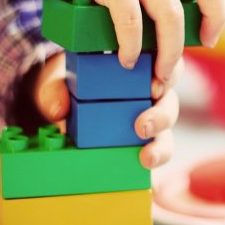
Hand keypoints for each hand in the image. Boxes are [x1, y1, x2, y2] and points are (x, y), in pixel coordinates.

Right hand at [0, 0, 224, 82]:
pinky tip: (124, 59)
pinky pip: (130, 18)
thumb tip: (147, 41)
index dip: (216, 8)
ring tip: (157, 75)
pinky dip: (131, 44)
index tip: (209, 37)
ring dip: (169, 51)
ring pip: (170, 12)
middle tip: (190, 56)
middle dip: (208, 23)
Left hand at [32, 52, 181, 168]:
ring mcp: (149, 115)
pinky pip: (159, 148)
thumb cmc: (67, 84)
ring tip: (147, 156)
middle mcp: (149, 90)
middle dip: (162, 115)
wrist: (60, 104)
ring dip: (162, 143)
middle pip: (169, 99)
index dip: (168, 73)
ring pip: (168, 128)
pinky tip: (145, 162)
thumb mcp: (57, 80)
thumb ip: (54, 89)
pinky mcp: (145, 138)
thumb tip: (58, 109)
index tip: (153, 87)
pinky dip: (157, 156)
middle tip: (142, 127)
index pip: (164, 62)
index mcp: (137, 63)